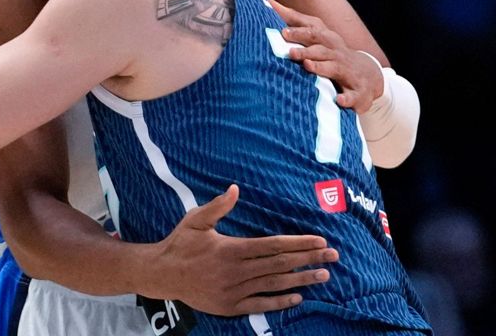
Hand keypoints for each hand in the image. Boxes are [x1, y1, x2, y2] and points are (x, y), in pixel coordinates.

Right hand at [151, 185, 336, 315]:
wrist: (162, 275)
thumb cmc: (180, 243)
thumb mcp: (195, 220)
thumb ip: (217, 206)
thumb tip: (235, 189)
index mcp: (231, 248)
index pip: (273, 245)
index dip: (298, 243)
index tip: (319, 240)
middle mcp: (236, 271)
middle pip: (280, 265)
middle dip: (309, 259)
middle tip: (333, 256)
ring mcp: (234, 291)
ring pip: (274, 285)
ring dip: (301, 280)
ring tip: (323, 276)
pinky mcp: (230, 306)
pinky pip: (260, 305)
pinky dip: (280, 302)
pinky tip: (298, 297)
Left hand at [270, 0, 384, 112]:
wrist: (369, 75)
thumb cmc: (334, 53)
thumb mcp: (318, 36)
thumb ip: (296, 20)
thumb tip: (270, 3)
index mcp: (328, 41)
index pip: (314, 32)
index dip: (299, 32)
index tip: (283, 32)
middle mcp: (338, 54)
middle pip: (321, 49)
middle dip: (306, 50)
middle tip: (290, 52)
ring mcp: (348, 72)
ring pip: (334, 68)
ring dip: (320, 67)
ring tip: (308, 66)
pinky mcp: (357, 92)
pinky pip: (352, 95)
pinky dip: (346, 98)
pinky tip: (338, 100)